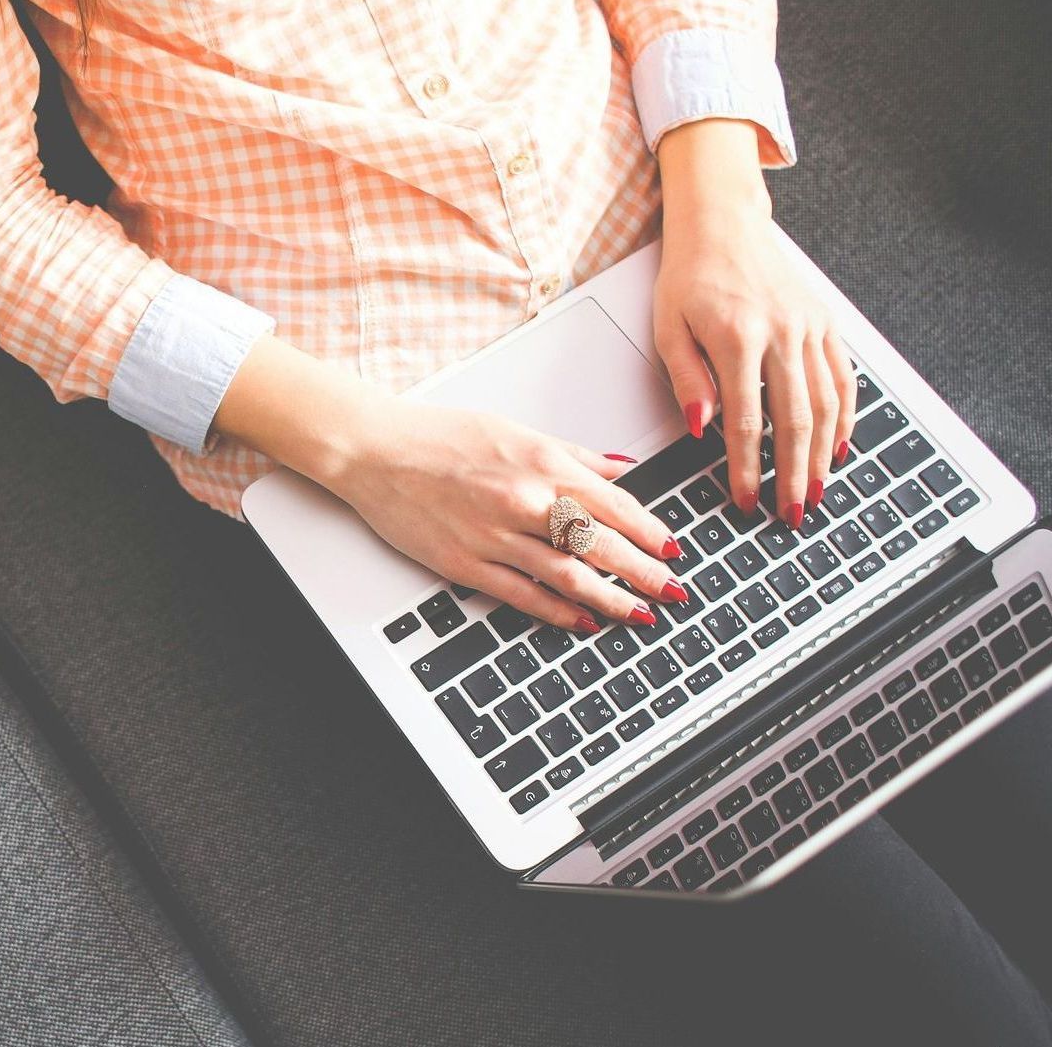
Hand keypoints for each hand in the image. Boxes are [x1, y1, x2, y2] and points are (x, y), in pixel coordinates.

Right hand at [215, 337, 688, 632]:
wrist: (378, 451)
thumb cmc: (442, 436)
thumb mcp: (517, 431)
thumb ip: (575, 455)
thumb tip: (622, 470)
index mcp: (542, 463)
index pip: (614, 505)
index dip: (650, 532)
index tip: (672, 551)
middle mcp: (525, 500)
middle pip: (600, 545)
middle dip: (645, 573)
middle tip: (673, 592)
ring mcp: (496, 536)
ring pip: (569, 575)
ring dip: (611, 599)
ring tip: (640, 615)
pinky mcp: (467, 563)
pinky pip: (524, 595)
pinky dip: (559, 611)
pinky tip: (583, 621)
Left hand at [656, 120, 856, 527]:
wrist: (723, 223)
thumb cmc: (690, 275)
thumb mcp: (668, 327)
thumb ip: (687, 379)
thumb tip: (703, 428)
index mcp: (738, 338)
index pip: (747, 422)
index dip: (747, 469)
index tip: (745, 500)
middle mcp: (782, 333)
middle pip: (795, 420)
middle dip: (794, 475)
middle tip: (792, 513)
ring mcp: (809, 327)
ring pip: (827, 404)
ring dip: (823, 455)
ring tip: (817, 491)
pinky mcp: (825, 322)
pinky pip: (843, 377)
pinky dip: (845, 416)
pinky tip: (838, 447)